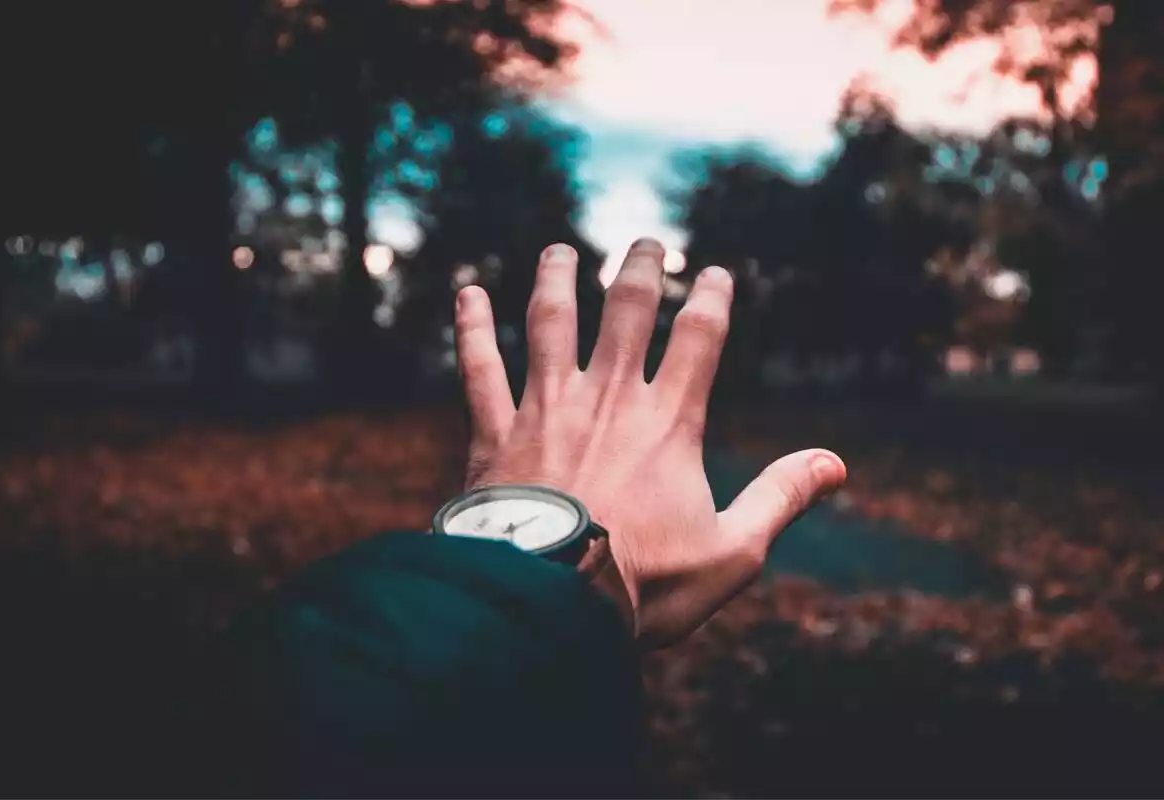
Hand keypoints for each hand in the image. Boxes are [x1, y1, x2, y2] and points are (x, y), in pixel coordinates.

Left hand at [453, 238, 846, 649]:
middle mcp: (608, 399)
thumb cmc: (643, 585)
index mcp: (668, 422)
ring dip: (556, 281)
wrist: (548, 606)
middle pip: (626, 312)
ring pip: (551, 324)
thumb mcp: (732, 551)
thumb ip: (781, 498)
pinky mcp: (495, 433)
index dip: (712, 298)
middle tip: (645, 244)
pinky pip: (480, 369)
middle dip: (639, 270)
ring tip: (559, 251)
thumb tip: (835, 463)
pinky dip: (471, 329)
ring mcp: (547, 409)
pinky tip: (467, 293)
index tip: (716, 273)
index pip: (700, 338)